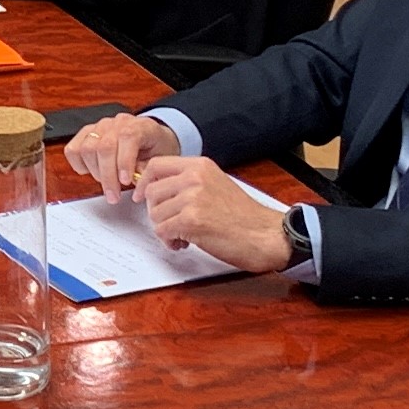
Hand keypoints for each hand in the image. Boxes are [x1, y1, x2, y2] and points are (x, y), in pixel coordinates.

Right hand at [66, 112, 177, 192]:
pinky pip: (73, 149)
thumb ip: (148, 171)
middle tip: (113, 196)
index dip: (124, 161)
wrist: (152, 138)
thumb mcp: (160, 160)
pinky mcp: (86, 134)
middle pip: (104, 146)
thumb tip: (137, 184)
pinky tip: (92, 171)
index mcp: (140, 126)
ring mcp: (100, 127)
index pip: (127, 137)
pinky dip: (78, 164)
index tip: (125, 181)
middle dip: (108, 176)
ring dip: (95, 172)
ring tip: (107, 182)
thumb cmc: (156, 149)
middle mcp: (117, 123)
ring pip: (87, 148)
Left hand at [134, 156, 290, 270]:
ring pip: (155, 214)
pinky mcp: (192, 220)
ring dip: (165, 229)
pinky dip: (170, 241)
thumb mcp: (216, 185)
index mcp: (200, 166)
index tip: (142, 196)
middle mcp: (194, 178)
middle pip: (152, 192)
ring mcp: (193, 198)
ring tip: (183, 235)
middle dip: (157, 212)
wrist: (265, 235)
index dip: (144, 182)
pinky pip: (163, 230)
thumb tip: (159, 189)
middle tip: (172, 223)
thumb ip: (189, 183)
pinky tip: (185, 242)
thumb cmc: (244, 216)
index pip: (156, 165)